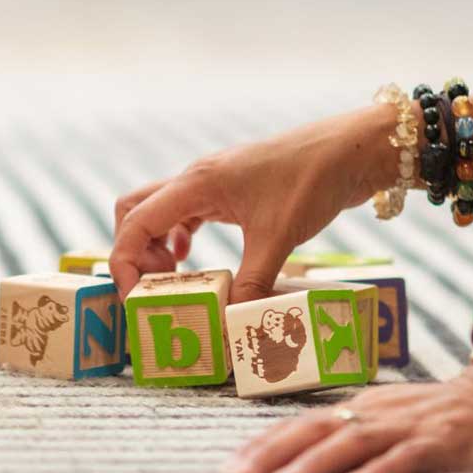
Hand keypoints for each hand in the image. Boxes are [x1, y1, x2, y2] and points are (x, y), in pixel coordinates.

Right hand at [110, 101, 394, 301]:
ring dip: (155, 245)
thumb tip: (230, 321)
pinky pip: (186, 212)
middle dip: (134, 251)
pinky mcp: (229, 190)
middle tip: (156, 286)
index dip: (125, 261)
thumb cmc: (310, 182)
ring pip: (160, 211)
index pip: (136, 221)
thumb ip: (252, 281)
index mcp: (197, 184)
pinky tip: (193, 259)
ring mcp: (211, 183)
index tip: (135, 296)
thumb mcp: (280, 238)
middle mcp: (195, 180)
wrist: (347, 151)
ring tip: (174, 280)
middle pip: (135, 210)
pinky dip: (178, 237)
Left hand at [225, 361, 472, 472]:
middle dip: (271, 456)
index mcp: (361, 409)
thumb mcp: (395, 423)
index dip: (263, 446)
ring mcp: (411, 426)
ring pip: (353, 442)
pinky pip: (409, 458)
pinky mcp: (447, 442)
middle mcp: (377, 413)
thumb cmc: (447, 417)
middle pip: (314, 430)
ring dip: (315, 465)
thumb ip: (356, 439)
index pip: (301, 425)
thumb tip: (306, 464)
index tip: (230, 469)